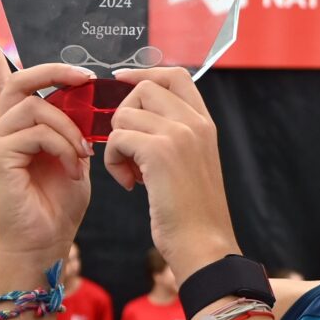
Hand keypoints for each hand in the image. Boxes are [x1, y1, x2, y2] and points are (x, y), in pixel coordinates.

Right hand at [0, 20, 93, 263]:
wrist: (43, 246)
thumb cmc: (58, 207)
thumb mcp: (74, 158)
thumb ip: (72, 128)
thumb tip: (83, 101)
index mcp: (15, 128)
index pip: (1, 81)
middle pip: (22, 81)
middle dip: (57, 72)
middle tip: (87, 78)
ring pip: (36, 106)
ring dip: (71, 127)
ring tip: (84, 155)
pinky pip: (36, 130)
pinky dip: (63, 145)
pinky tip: (72, 167)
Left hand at [104, 68, 238, 279]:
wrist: (204, 246)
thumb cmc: (193, 215)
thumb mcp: (192, 166)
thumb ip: (175, 137)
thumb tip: (135, 117)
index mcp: (206, 124)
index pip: (175, 76)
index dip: (144, 74)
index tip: (122, 83)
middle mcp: (195, 123)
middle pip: (143, 89)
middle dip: (124, 116)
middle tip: (130, 151)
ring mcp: (179, 135)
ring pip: (124, 115)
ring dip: (117, 144)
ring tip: (131, 174)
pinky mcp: (160, 152)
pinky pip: (116, 138)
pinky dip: (113, 161)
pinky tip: (129, 184)